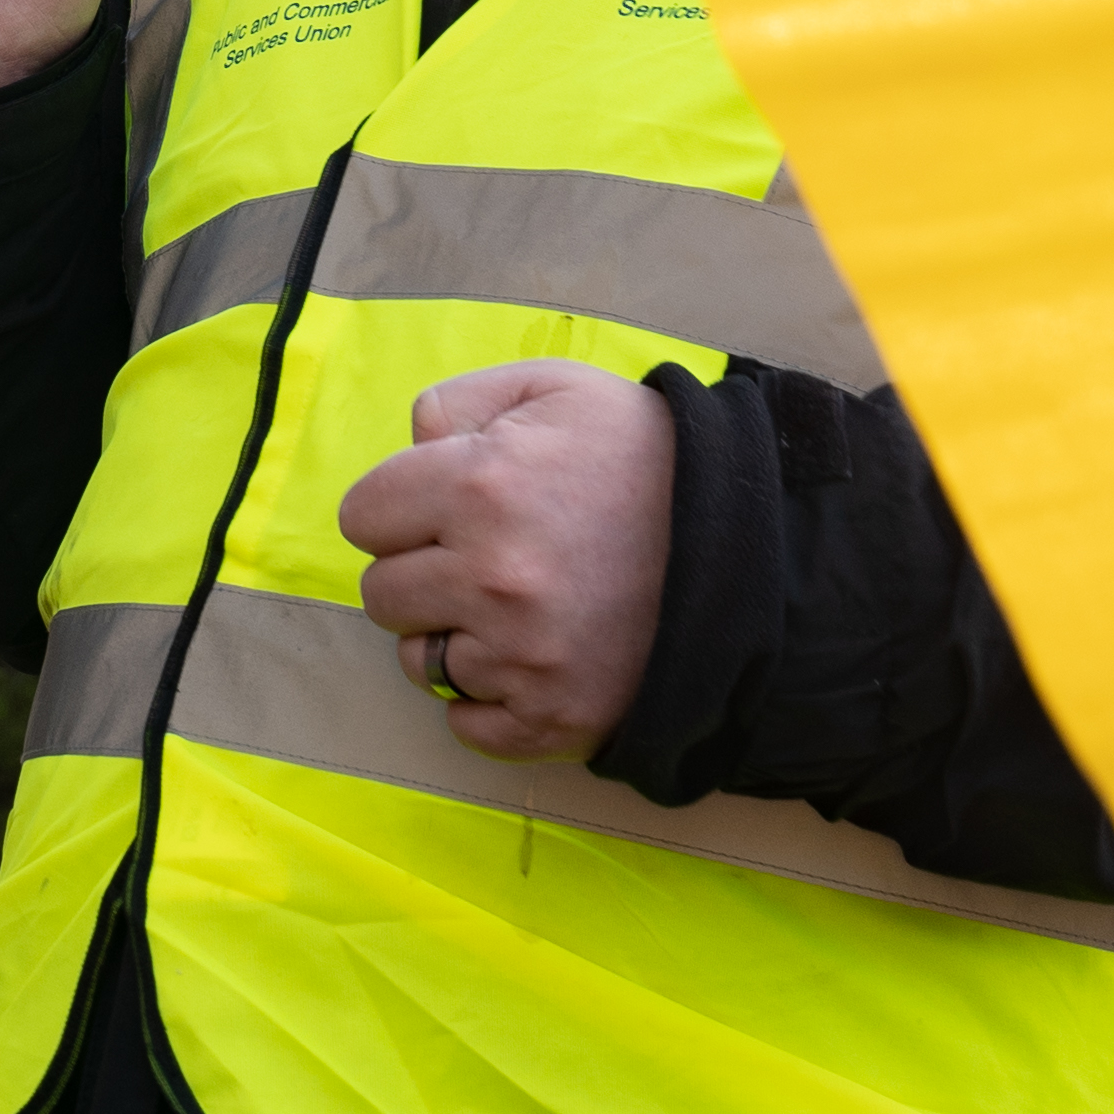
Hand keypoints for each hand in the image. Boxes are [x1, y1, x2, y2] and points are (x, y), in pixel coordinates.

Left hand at [334, 356, 672, 761]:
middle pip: (381, 594)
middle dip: (422, 571)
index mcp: (479, 487)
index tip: (444, 507)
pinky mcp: (549, 720)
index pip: (363, 517)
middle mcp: (490, 578)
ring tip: (511, 609)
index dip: (400, 507)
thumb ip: (463, 402)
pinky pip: (466, 725)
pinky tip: (532, 658)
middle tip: (485, 557)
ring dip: (451, 637)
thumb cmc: (645, 459)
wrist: (750, 548)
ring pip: (419, 663)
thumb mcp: (557, 388)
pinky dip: (489, 699)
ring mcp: (519, 658)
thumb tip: (411, 444)